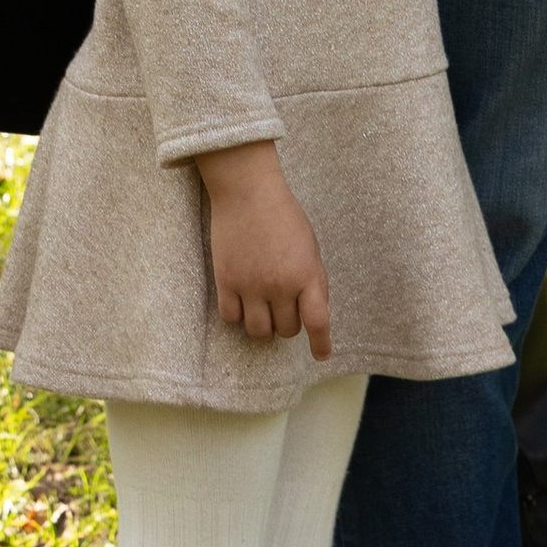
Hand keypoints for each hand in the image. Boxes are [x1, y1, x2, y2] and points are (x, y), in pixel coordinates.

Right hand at [198, 141, 331, 360]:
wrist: (247, 191)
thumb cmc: (284, 215)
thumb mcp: (310, 246)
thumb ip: (313, 280)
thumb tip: (313, 313)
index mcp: (307, 273)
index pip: (317, 321)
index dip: (321, 344)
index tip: (321, 355)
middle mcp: (280, 285)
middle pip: (286, 329)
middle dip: (288, 323)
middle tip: (283, 307)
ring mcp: (251, 285)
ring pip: (258, 332)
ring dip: (263, 327)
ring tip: (263, 311)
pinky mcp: (225, 281)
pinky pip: (231, 318)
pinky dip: (238, 316)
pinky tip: (241, 304)